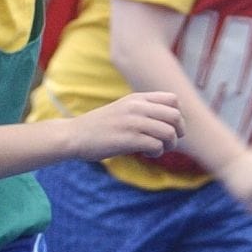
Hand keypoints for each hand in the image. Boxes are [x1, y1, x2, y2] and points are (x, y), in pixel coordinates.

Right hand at [70, 90, 184, 160]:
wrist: (73, 135)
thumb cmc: (101, 126)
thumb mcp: (124, 109)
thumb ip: (145, 110)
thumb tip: (173, 123)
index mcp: (137, 98)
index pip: (174, 100)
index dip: (177, 116)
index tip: (168, 127)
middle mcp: (137, 107)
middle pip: (176, 116)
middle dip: (178, 132)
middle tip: (167, 142)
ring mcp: (132, 122)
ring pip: (169, 132)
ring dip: (169, 145)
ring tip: (156, 149)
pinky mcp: (127, 139)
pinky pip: (156, 145)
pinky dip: (156, 152)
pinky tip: (146, 153)